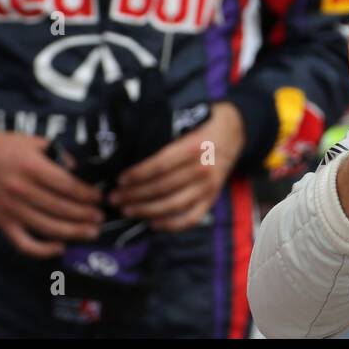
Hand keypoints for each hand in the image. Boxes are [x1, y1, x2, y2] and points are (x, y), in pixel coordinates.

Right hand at [0, 128, 103, 258]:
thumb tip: (78, 172)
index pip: (66, 185)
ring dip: (72, 232)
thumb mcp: (36, 141)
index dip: (86, 194)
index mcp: (32, 168)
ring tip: (91, 232)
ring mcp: (11, 209)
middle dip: (84, 215)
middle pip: (60, 208)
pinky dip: (41, 250)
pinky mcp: (3, 222)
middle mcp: (21, 190)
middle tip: (100, 218)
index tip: (99, 198)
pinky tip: (60, 248)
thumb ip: (59, 155)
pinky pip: (23, 242)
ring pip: (46, 226)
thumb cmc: (8, 146)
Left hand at [108, 102, 244, 232]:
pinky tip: (152, 223)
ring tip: (127, 210)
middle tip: (114, 198)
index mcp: (194, 147)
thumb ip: (163, 138)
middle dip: (135, 195)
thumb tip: (128, 152)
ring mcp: (208, 186)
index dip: (138, 174)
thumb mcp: (185, 124)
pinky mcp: (212, 198)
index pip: (161, 165)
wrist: (233, 132)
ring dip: (147, 210)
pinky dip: (171, 224)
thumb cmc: (200, 127)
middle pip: (163, 187)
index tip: (120, 180)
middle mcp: (203, 168)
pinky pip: (191, 217)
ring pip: (173, 205)